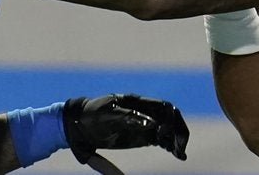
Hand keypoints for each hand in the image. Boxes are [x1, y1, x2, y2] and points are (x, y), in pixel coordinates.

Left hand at [63, 94, 188, 163]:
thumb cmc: (92, 115)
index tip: (162, 134)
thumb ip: (128, 117)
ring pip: (170, 129)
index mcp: (138, 102)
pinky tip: (177, 155)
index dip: (169, 120)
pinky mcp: (144, 135)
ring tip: (179, 154)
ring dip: (177, 139)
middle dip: (179, 130)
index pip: (164, 107)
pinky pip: (163, 139)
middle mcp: (145, 112)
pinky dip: (172, 146)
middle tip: (179, 147)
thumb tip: (152, 124)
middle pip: (172, 117)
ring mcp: (145, 124)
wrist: (79, 124)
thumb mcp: (107, 114)